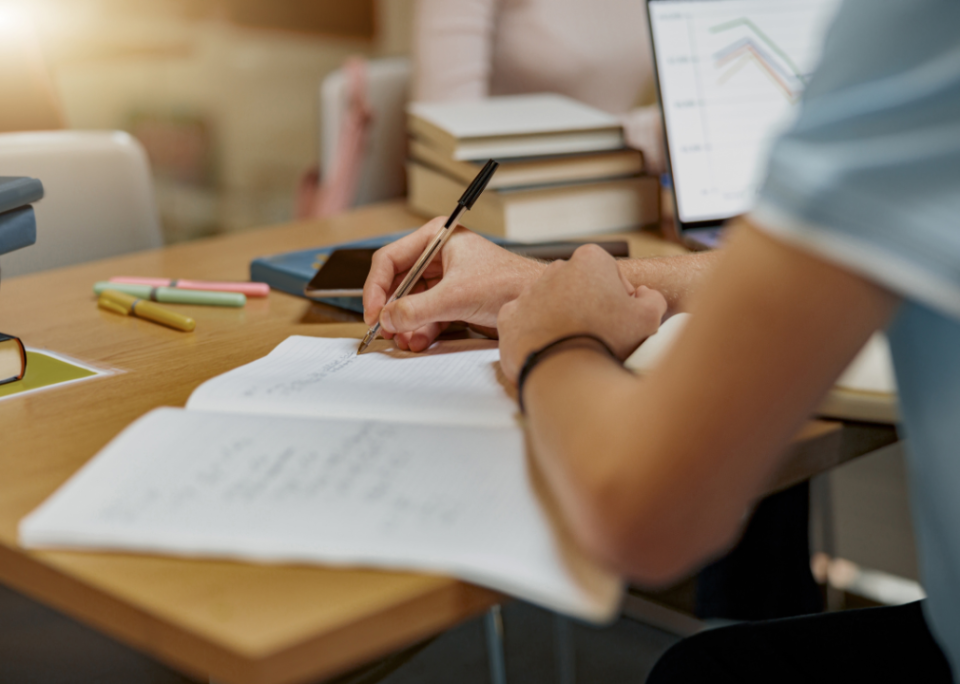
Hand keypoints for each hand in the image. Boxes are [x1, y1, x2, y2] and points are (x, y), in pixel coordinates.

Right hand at [362, 218, 545, 350]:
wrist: (537, 303)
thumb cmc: (509, 284)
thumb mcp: (455, 296)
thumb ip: (417, 309)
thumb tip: (388, 318)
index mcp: (436, 237)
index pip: (390, 259)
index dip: (377, 287)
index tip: (373, 311)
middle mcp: (438, 255)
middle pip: (398, 283)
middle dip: (392, 309)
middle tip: (385, 329)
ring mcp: (445, 279)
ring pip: (411, 302)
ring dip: (405, 323)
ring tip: (404, 339)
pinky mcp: (453, 300)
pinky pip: (426, 314)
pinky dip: (420, 329)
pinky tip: (418, 341)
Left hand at [498, 244, 667, 381]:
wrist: (565, 372)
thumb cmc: (607, 340)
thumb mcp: (649, 318)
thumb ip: (652, 299)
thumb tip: (644, 295)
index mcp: (590, 259)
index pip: (609, 273)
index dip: (619, 297)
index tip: (620, 318)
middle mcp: (555, 269)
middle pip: (578, 286)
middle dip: (587, 304)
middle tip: (597, 333)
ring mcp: (528, 292)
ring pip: (550, 303)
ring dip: (561, 318)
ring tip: (573, 345)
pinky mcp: (509, 317)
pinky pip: (525, 321)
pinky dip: (535, 333)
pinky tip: (549, 348)